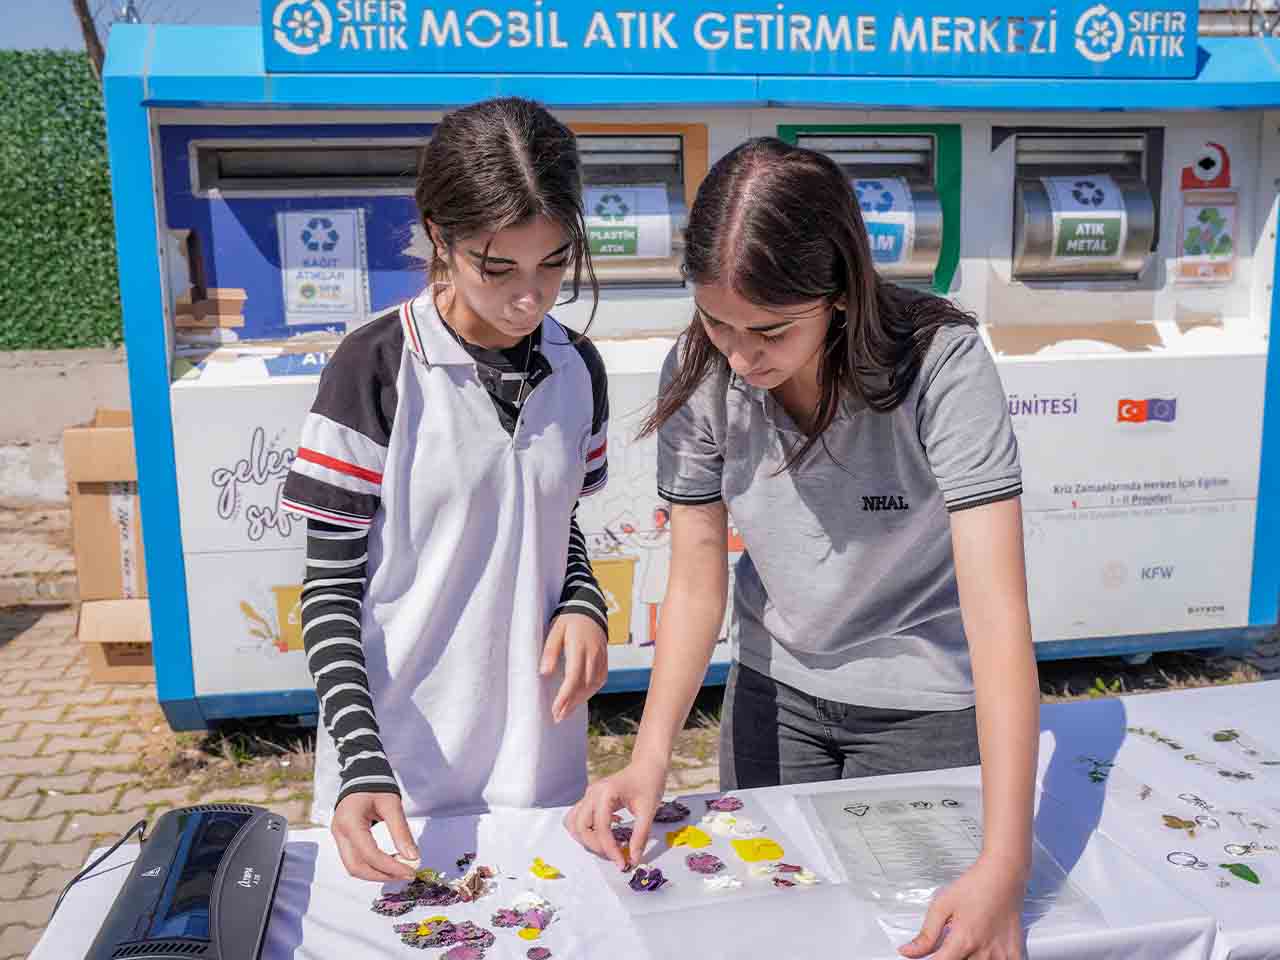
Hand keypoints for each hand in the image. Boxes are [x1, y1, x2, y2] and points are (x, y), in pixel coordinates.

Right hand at [331, 791, 418, 881]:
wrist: (361, 774)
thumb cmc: (376, 786)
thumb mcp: (392, 805)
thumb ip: (401, 831)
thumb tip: (413, 857)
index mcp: (350, 822)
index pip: (369, 854)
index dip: (390, 867)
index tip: (410, 871)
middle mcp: (339, 832)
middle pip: (356, 867)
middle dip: (382, 875)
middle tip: (405, 874)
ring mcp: (338, 836)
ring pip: (353, 867)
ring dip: (377, 873)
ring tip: (399, 869)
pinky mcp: (343, 839)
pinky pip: (355, 859)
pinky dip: (372, 865)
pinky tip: (389, 862)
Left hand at [541, 612, 608, 722]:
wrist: (589, 609)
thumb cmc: (568, 620)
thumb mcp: (554, 630)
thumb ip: (550, 651)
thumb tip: (545, 673)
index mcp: (579, 647)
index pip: (573, 677)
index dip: (565, 696)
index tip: (555, 709)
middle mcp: (593, 654)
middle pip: (583, 685)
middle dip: (571, 703)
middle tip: (557, 716)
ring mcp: (601, 657)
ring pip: (593, 685)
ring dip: (580, 700)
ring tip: (566, 711)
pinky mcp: (605, 659)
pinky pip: (600, 680)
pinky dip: (590, 691)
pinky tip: (580, 698)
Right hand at [564, 756, 666, 869]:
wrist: (647, 766)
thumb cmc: (649, 783)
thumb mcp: (649, 810)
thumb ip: (640, 836)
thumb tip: (633, 859)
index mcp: (606, 793)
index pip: (601, 827)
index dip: (609, 848)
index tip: (621, 862)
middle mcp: (592, 793)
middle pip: (580, 827)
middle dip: (595, 846)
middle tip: (614, 856)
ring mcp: (588, 795)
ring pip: (573, 823)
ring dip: (586, 839)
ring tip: (606, 846)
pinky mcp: (589, 799)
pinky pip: (577, 818)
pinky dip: (585, 831)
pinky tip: (605, 832)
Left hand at [899, 856, 1027, 959]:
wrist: (1003, 876)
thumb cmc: (974, 886)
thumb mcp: (942, 906)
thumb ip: (926, 934)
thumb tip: (909, 952)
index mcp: (963, 941)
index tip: (928, 958)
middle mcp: (983, 952)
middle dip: (951, 956)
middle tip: (953, 939)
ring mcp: (1001, 956)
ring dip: (969, 958)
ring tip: (970, 940)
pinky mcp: (1015, 954)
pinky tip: (985, 949)